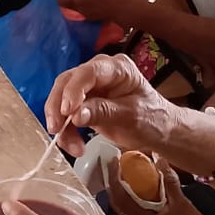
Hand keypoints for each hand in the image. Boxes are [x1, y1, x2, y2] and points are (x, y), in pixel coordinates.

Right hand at [45, 54, 169, 155]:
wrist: (159, 130)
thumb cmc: (152, 119)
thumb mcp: (131, 116)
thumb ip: (104, 112)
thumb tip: (75, 115)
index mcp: (116, 67)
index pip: (88, 72)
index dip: (73, 90)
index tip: (67, 112)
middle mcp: (99, 72)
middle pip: (67, 82)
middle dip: (58, 107)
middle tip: (56, 129)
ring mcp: (89, 87)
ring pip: (61, 99)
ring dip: (61, 123)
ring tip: (72, 147)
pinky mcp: (83, 103)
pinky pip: (66, 114)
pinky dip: (66, 131)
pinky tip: (74, 146)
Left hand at [105, 157, 214, 214]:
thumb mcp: (181, 202)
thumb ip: (168, 180)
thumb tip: (158, 159)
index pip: (121, 198)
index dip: (114, 178)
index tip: (115, 161)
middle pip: (119, 204)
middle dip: (116, 184)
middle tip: (119, 165)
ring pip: (125, 210)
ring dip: (124, 192)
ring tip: (127, 173)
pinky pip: (134, 214)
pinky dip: (133, 201)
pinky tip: (138, 189)